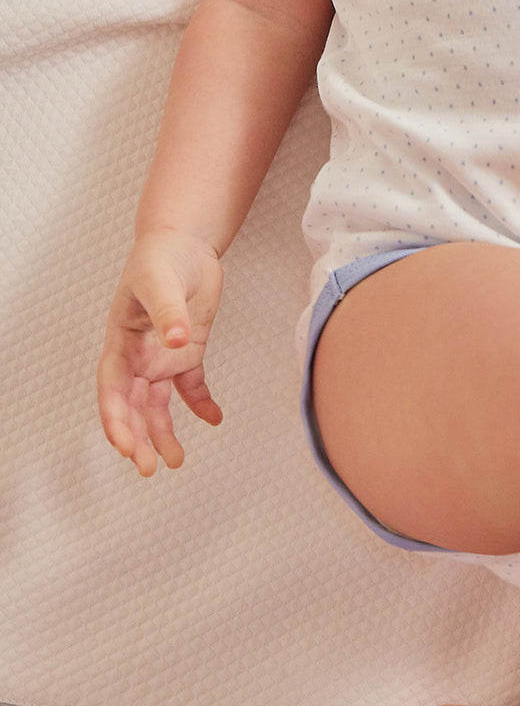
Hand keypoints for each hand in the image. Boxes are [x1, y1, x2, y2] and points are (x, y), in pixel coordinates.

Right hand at [97, 232, 224, 475]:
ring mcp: (162, 355)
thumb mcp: (161, 282)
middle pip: (132, 406)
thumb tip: (176, 341)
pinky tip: (214, 418)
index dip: (116, 419)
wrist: (185, 242)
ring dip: (164, 433)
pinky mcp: (188, 351)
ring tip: (176, 461)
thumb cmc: (162, 258)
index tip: (126, 446)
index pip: (112, 388)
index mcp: (121, 341)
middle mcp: (138, 355)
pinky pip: (191, 386)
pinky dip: (201, 404)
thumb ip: (168, 312)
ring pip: (157, 405)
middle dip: (138, 438)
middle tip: (150, 468)